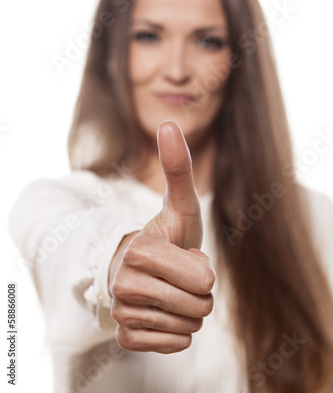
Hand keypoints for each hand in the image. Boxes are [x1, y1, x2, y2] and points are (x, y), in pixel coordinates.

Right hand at [109, 121, 215, 353]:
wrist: (140, 269)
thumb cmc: (167, 236)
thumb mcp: (180, 205)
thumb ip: (177, 167)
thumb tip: (168, 122)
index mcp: (139, 252)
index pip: (205, 281)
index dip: (202, 270)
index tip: (183, 258)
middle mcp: (124, 286)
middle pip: (199, 308)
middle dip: (199, 293)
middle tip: (178, 276)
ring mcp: (123, 314)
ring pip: (188, 328)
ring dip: (188, 311)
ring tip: (169, 291)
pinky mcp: (125, 338)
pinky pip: (173, 346)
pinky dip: (176, 332)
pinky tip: (160, 312)